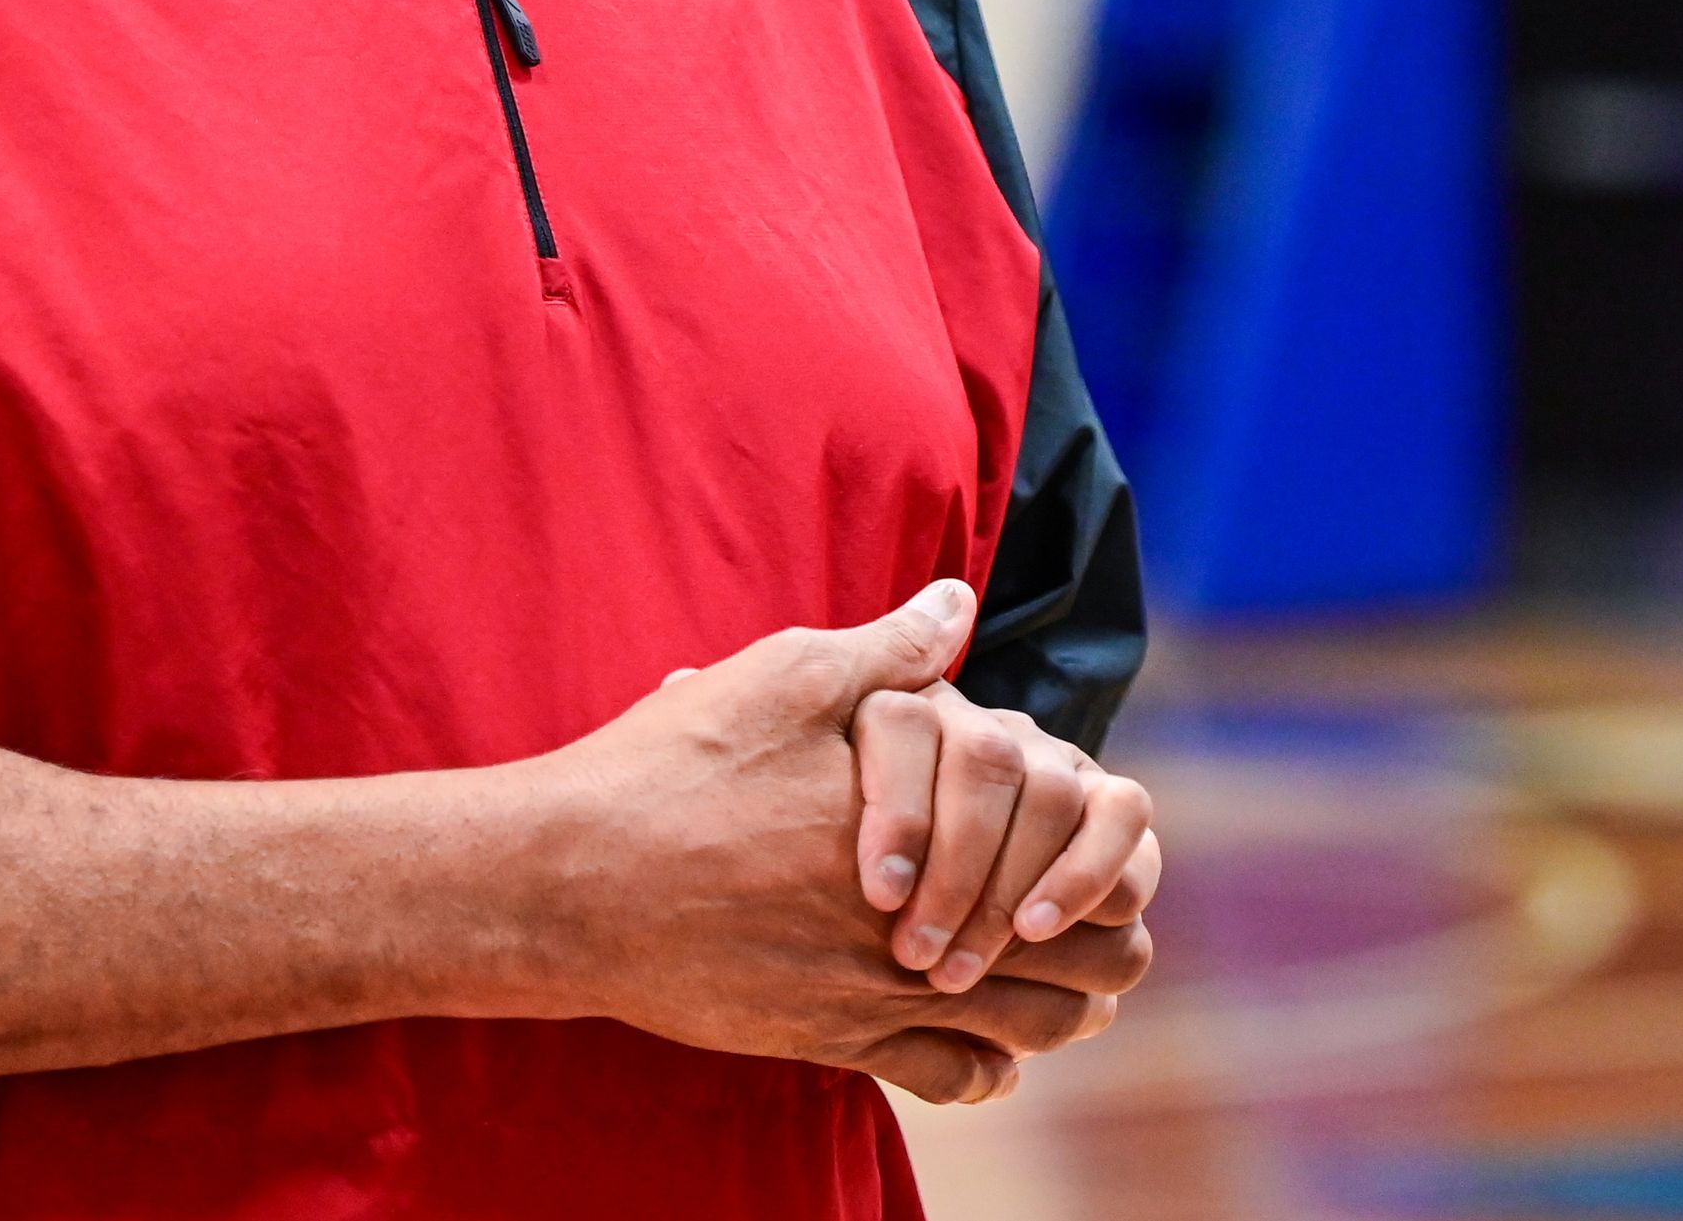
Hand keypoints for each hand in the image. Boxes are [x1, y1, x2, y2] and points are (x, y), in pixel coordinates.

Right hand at [521, 581, 1154, 1104]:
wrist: (568, 884)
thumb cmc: (671, 770)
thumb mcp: (781, 680)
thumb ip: (886, 654)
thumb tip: (955, 602)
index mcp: (923, 819)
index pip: (1059, 844)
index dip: (1101, 855)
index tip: (1106, 850)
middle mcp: (910, 917)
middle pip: (1062, 953)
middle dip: (1099, 942)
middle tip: (1114, 930)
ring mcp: (870, 991)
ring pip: (1013, 1025)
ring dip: (1056, 1011)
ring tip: (1077, 997)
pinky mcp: (824, 1040)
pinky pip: (940, 1079)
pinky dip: (983, 1070)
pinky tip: (993, 1056)